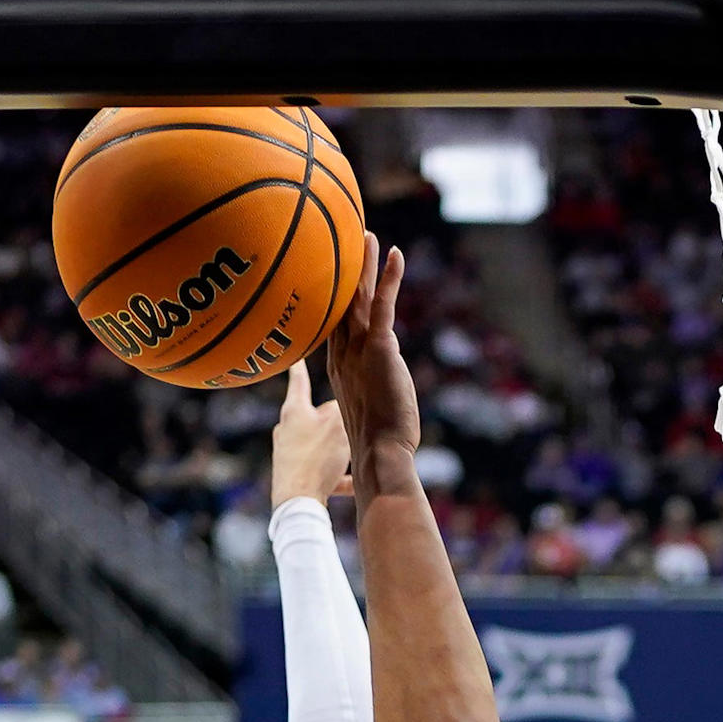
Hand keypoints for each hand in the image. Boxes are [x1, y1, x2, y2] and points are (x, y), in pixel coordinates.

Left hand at [269, 357, 348, 508]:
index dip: (300, 366)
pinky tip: (354, 484)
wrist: (297, 503)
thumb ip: (340, 408)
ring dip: (335, 450)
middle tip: (341, 415)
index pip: (298, 380)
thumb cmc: (316, 459)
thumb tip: (338, 405)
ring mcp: (287, 454)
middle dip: (327, 417)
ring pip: (316, 445)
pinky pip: (319, 472)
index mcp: (295, 411)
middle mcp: (286, 430)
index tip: (295, 355)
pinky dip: (335, 476)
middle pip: (309, 415)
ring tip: (352, 456)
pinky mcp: (292, 476)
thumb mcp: (337, 426)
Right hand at [322, 243, 419, 487]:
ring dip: (362, 265)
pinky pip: (382, 305)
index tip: (328, 284)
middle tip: (340, 243)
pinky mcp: (378, 348)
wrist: (379, 460)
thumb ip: (352, 454)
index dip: (330, 306)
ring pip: (357, 298)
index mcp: (339, 373)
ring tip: (365, 233)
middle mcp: (343, 357)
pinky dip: (389, 278)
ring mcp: (358, 351)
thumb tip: (345, 488)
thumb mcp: (361, 441)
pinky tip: (394, 252)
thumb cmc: (371, 459)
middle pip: (339, 306)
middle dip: (341, 274)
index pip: (332, 331)